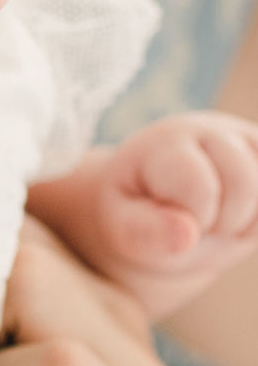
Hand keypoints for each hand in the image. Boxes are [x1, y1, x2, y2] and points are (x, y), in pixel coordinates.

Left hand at [95, 112, 257, 313]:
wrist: (152, 202)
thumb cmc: (133, 215)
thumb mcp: (120, 228)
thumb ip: (144, 233)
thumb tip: (186, 235)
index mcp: (166, 143)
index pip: (199, 187)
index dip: (192, 222)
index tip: (169, 220)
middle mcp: (210, 130)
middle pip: (245, 186)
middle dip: (223, 223)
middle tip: (194, 222)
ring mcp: (246, 140)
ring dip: (247, 223)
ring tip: (214, 218)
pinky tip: (239, 216)